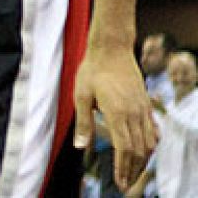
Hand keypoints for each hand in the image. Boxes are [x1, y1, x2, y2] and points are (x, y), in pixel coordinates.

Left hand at [73, 43, 156, 190]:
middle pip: (139, 150)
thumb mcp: (81, 95)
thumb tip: (80, 147)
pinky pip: (153, 130)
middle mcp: (135, 114)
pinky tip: (145, 151)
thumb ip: (83, 122)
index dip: (123, 168)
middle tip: (124, 184)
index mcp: (118, 113)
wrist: (112, 49)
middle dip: (133, 170)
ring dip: (142, 160)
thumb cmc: (92, 70)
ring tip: (133, 172)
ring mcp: (143, 109)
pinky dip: (151, 144)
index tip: (119, 182)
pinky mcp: (145, 104)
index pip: (125, 149)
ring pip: (149, 142)